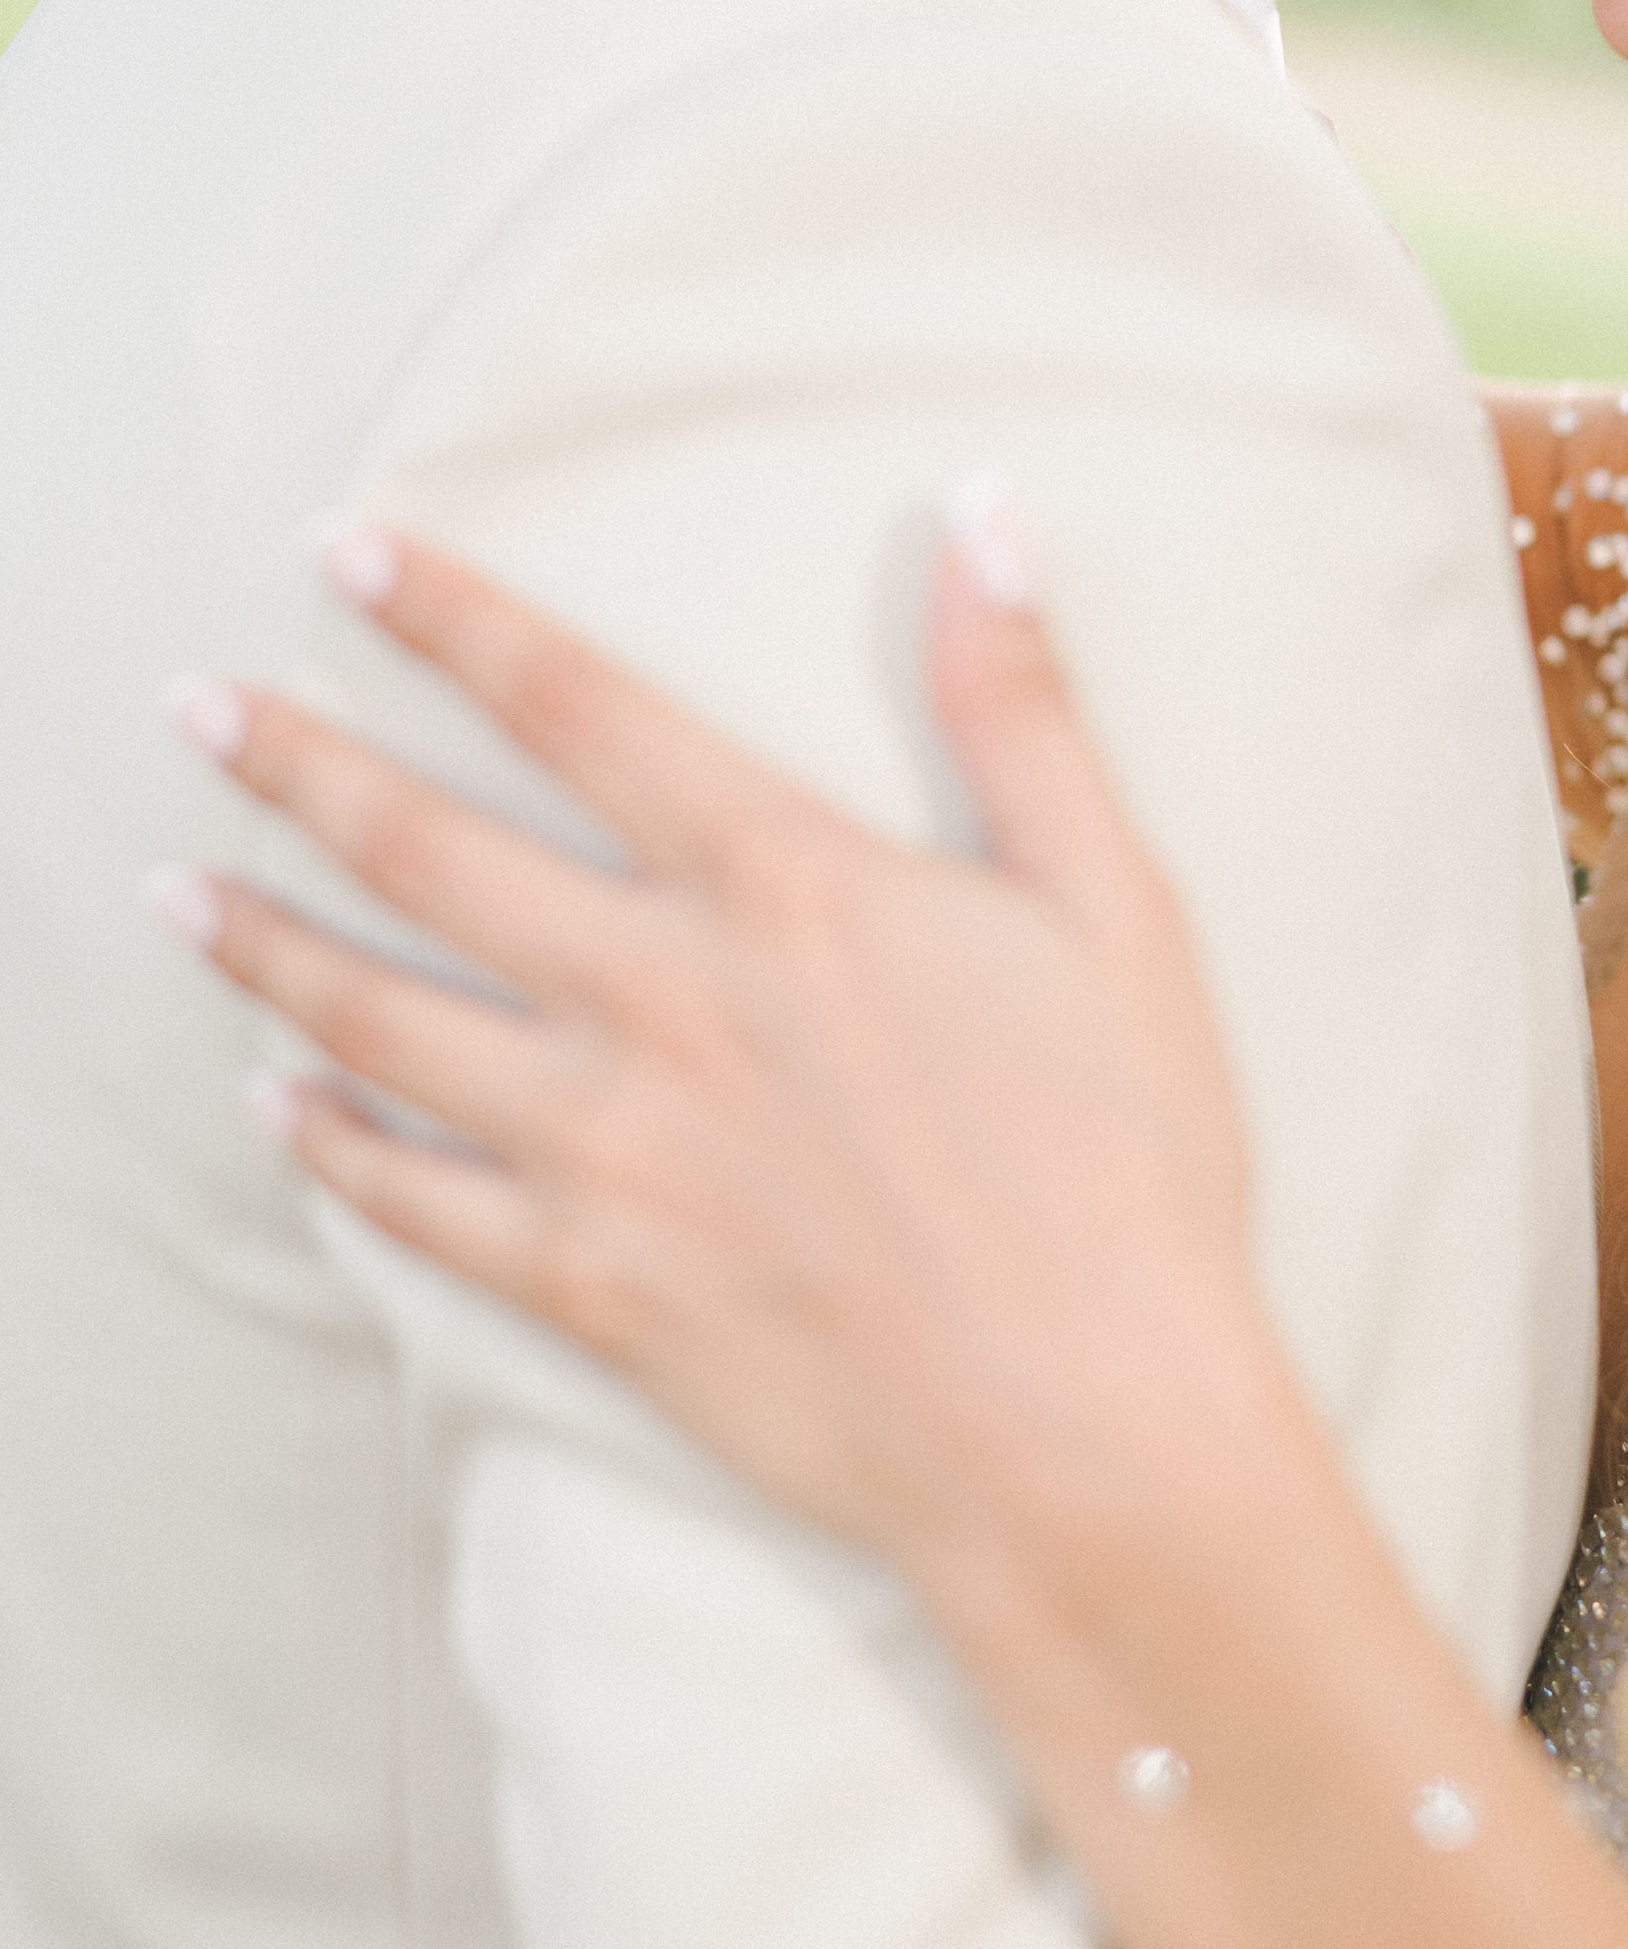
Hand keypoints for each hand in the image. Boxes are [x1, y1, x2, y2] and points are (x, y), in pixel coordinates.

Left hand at [156, 504, 1268, 1586]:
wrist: (1087, 1430)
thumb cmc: (1123, 1166)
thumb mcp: (1110, 905)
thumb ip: (1020, 706)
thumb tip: (981, 517)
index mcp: (780, 885)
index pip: (574, 703)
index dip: (448, 614)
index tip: (345, 552)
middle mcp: (660, 998)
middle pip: (426, 846)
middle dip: (295, 763)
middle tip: (200, 708)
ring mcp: (605, 1148)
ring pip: (378, 1018)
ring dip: (264, 942)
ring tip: (183, 889)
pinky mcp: (587, 1282)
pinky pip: (412, 1199)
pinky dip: (328, 1149)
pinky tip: (276, 1109)